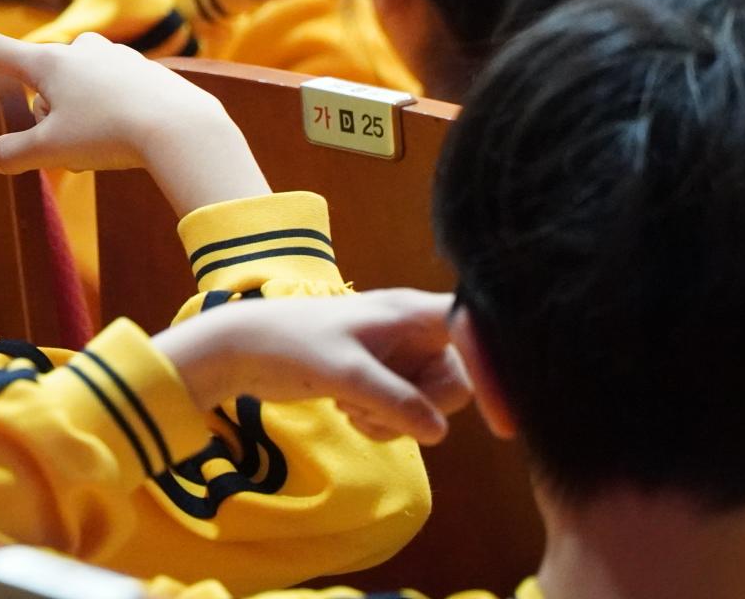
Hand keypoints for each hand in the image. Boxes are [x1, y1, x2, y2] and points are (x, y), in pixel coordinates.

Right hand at [0, 16, 268, 214]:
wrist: (180, 127)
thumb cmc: (108, 134)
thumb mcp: (51, 151)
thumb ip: (15, 153)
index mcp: (48, 63)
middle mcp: (79, 51)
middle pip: (43, 86)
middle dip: (48, 116)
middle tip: (73, 145)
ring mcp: (113, 57)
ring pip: (78, 92)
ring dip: (80, 118)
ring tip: (106, 142)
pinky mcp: (142, 70)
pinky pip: (111, 96)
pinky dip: (112, 117)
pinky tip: (133, 133)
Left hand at [155, 289, 470, 442]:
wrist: (244, 349)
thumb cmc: (294, 345)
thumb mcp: (346, 374)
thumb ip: (395, 401)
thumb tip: (438, 433)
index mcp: (410, 311)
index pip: (474, 331)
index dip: (493, 369)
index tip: (500, 420)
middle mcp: (411, 331)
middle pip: (455, 381)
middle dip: (421, 407)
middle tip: (377, 410)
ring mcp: (397, 356)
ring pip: (428, 404)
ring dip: (396, 419)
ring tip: (354, 408)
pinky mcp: (381, 377)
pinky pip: (405, 413)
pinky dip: (382, 423)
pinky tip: (349, 411)